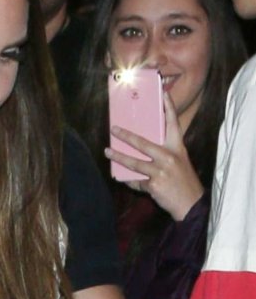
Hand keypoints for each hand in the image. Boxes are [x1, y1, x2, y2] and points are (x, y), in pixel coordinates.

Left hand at [106, 91, 203, 220]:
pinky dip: (130, 181)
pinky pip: (136, 181)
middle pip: (144, 143)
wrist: (191, 203)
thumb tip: (140, 148)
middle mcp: (170, 156)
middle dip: (127, 136)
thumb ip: (164, 153)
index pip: (173, 124)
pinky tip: (124, 179)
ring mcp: (161, 171)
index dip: (168, 108)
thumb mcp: (179, 161)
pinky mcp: (154, 184)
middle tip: (114, 129)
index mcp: (178, 148)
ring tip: (107, 152)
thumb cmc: (183, 181)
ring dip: (118, 157)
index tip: (162, 94)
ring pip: (134, 162)